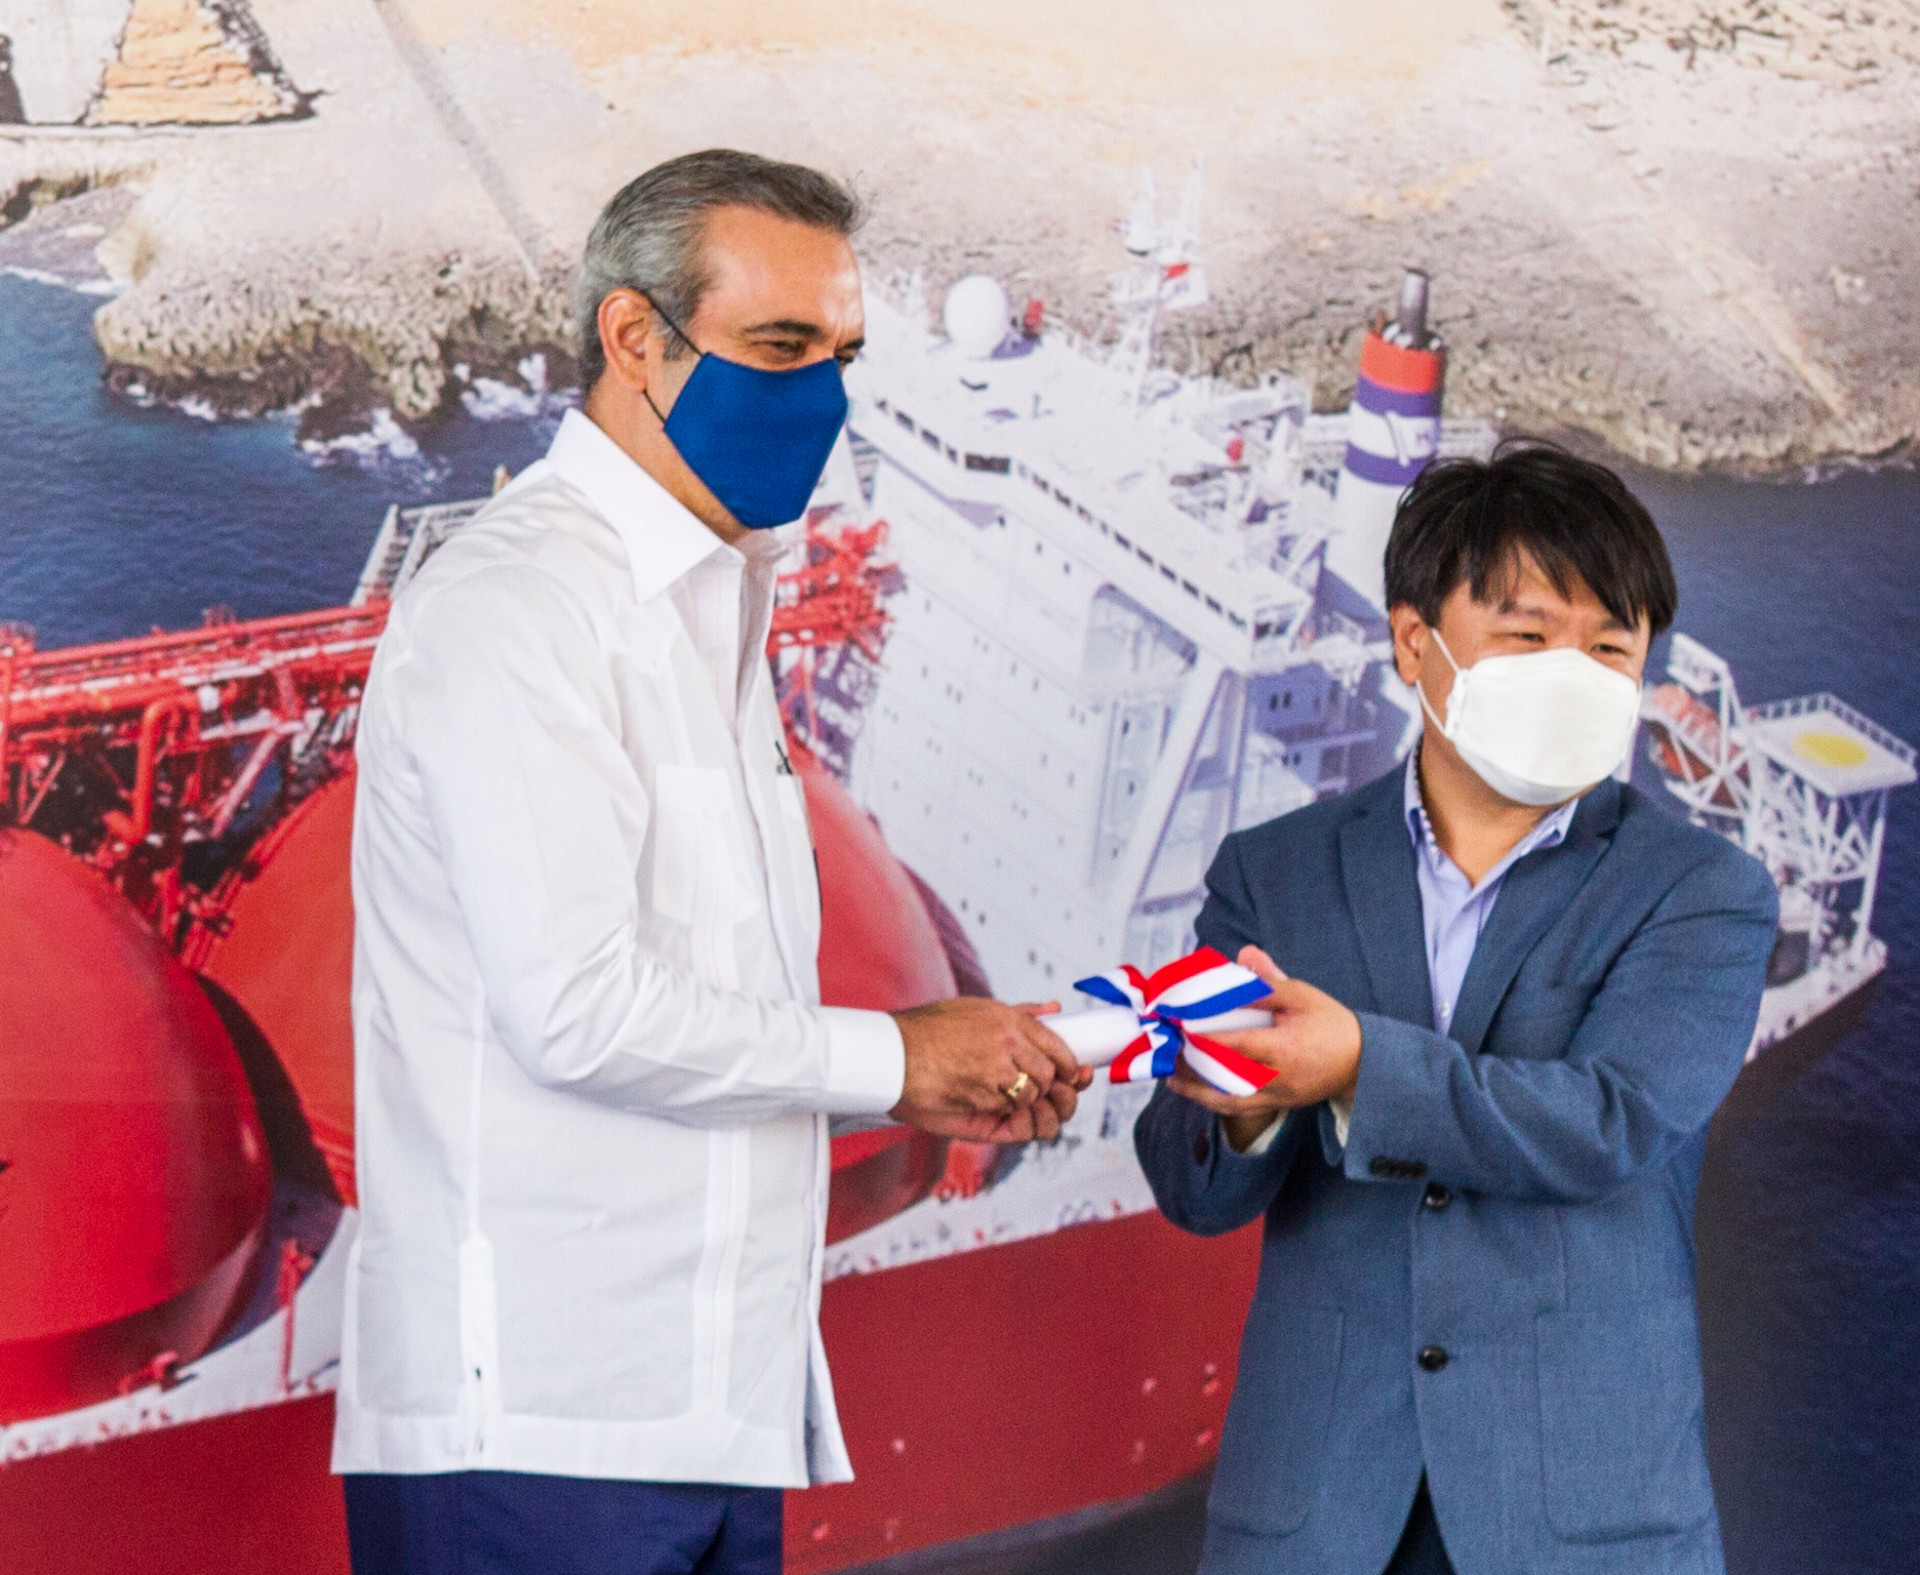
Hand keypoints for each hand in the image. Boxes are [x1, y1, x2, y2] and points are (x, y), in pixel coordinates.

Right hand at [890, 998, 1092, 1143]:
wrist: (893, 1055)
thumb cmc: (929, 1032)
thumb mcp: (976, 1010)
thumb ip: (1019, 1012)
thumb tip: (1055, 1006)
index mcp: (1007, 1018)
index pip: (1057, 1044)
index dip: (1066, 1065)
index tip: (1067, 1075)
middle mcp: (1007, 1041)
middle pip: (1048, 1075)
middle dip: (1044, 1089)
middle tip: (1027, 1091)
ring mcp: (996, 1069)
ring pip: (1031, 1095)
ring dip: (1019, 1101)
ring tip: (995, 1094)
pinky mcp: (984, 1094)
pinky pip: (1007, 1110)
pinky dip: (999, 1111)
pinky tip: (979, 1101)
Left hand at [1166, 946, 1361, 1150]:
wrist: (1364, 1063)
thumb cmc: (1332, 1024)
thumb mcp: (1303, 996)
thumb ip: (1269, 981)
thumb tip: (1244, 955)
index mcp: (1283, 1047)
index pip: (1234, 1046)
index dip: (1202, 1040)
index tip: (1176, 1028)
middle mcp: (1277, 1077)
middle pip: (1223, 1078)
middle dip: (1191, 1067)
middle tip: (1163, 1053)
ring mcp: (1278, 1096)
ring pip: (1228, 1101)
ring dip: (1197, 1091)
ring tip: (1170, 1078)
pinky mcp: (1279, 1105)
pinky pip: (1241, 1109)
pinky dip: (1215, 1102)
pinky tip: (1196, 1091)